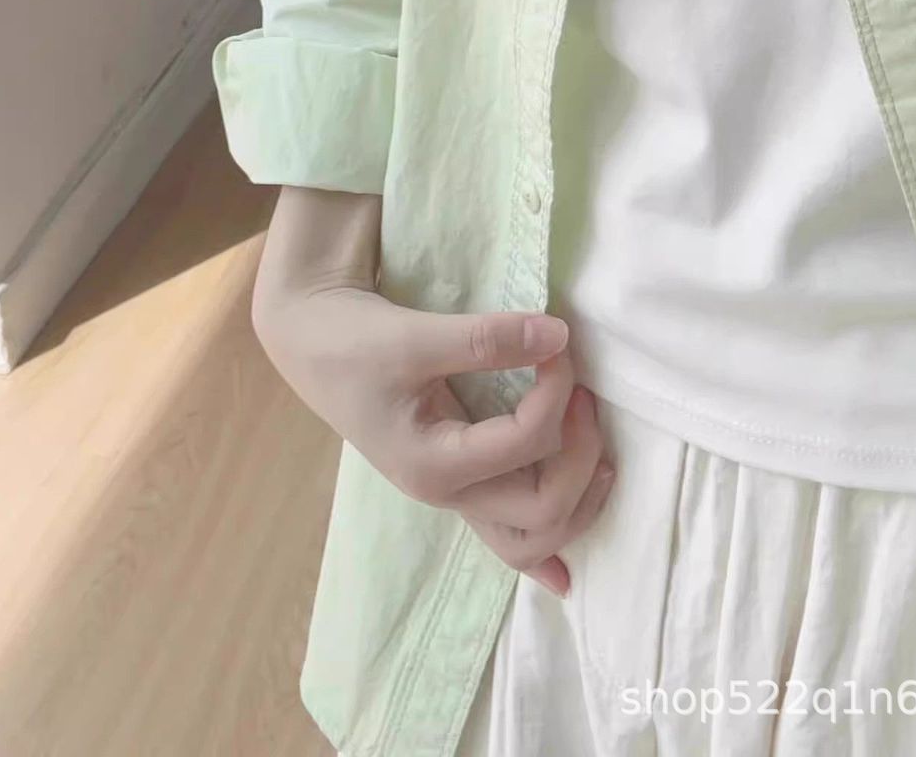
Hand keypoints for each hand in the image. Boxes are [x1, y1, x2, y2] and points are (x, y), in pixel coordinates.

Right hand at [251, 186, 615, 595]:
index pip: (527, 442)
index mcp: (433, 464)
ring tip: (602, 451)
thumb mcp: (416, 336)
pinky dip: (543, 552)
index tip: (558, 341)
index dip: (557, 391)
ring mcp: (454, 493)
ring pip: (533, 535)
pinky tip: (565, 580)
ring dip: (579, 499)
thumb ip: (487, 340)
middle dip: (582, 454)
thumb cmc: (354, 341)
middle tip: (584, 394)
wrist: (314, 341)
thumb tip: (559, 336)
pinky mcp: (459, 478)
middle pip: (542, 510)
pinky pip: (505, 533)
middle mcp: (447, 492)